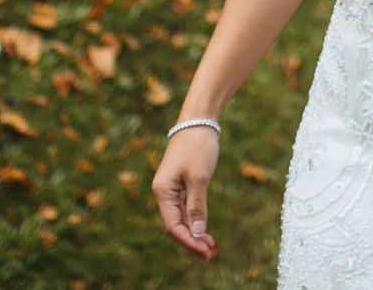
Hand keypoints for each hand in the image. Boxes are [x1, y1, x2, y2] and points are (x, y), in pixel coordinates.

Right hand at [152, 127, 220, 259]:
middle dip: (191, 240)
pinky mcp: (181, 183)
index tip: (205, 250)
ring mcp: (172, 188)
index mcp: (162, 191)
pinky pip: (185, 208)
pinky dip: (194, 219)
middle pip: (175, 225)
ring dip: (194, 231)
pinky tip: (203, 228)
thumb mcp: (199, 177)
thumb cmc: (197, 146)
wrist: (199, 120)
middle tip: (210, 252)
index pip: (173, 226)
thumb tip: (196, 231)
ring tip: (210, 245)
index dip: (188, 241)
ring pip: (181, 218)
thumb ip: (197, 205)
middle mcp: (163, 192)